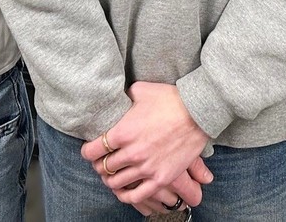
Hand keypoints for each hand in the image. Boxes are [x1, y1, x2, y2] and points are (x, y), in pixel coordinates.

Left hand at [81, 82, 211, 211]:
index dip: (88, 151)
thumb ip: (124, 96)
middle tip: (102, 162)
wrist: (198, 112)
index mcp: (123, 132)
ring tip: (112, 175)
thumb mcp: (141, 90)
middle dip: (99, 165)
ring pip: (116, 183)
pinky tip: (125, 190)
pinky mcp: (161, 178)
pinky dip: (126, 195)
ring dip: (111, 180)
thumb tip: (117, 98)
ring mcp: (146, 168)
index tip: (91, 150)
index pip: (92, 150)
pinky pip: (137, 196)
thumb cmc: (169, 98)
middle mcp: (132, 153)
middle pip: (103, 168)